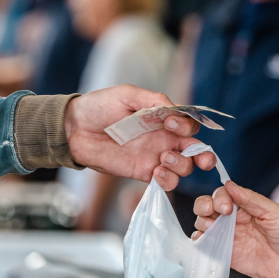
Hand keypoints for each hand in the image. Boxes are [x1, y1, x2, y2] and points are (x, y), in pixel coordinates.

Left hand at [64, 85, 215, 189]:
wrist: (75, 129)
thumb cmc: (99, 106)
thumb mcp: (127, 95)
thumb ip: (154, 100)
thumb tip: (175, 109)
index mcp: (163, 119)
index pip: (190, 126)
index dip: (187, 126)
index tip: (169, 123)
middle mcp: (163, 139)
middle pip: (195, 151)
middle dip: (203, 155)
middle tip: (200, 158)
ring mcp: (154, 157)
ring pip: (183, 168)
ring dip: (181, 166)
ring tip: (163, 159)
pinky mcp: (142, 173)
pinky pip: (164, 182)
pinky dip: (167, 180)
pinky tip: (157, 173)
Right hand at [193, 181, 278, 277]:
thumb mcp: (274, 213)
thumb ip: (251, 200)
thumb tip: (229, 184)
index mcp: (246, 206)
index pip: (223, 195)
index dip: (220, 198)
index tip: (226, 208)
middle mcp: (234, 219)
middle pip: (208, 206)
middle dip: (204, 206)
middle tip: (211, 213)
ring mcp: (229, 236)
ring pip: (204, 224)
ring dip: (201, 222)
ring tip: (209, 228)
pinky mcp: (227, 254)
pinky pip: (207, 245)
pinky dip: (199, 241)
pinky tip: (202, 239)